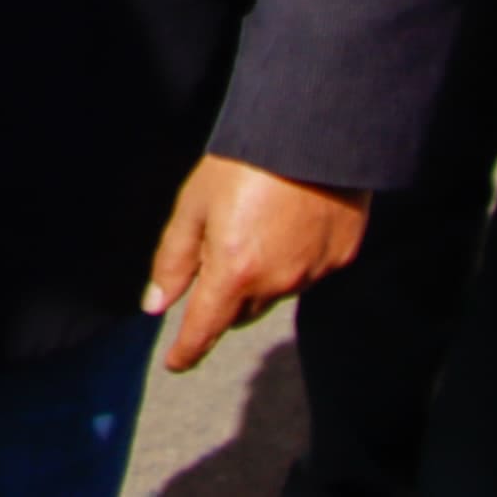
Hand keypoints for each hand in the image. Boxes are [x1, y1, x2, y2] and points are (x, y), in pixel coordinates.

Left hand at [144, 157, 368, 371]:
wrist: (312, 133)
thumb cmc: (244, 162)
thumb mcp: (194, 205)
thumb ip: (173, 260)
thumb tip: (154, 306)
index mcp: (233, 271)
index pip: (205, 328)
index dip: (187, 350)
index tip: (175, 363)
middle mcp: (276, 283)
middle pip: (240, 311)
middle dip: (224, 298)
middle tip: (218, 255)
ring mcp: (313, 274)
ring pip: (275, 293)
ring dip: (260, 276)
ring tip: (257, 224)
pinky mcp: (341, 259)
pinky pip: (309, 272)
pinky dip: (294, 258)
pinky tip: (291, 221)